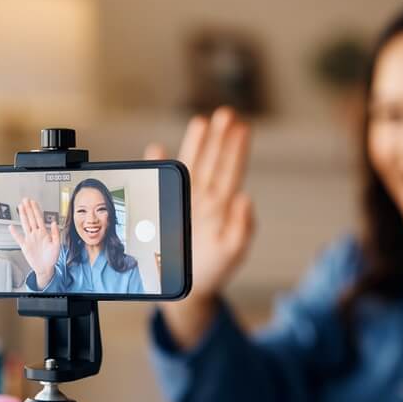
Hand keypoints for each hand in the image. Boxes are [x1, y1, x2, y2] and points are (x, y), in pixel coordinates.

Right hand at [10, 198, 59, 288]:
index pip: (39, 218)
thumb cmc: (52, 258)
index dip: (36, 209)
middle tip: (25, 200)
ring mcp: (30, 239)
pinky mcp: (25, 246)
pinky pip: (18, 238)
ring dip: (23, 216)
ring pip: (25, 224)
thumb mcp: (57, 245)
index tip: (33, 202)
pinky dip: (14, 233)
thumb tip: (54, 223)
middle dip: (29, 209)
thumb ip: (56, 233)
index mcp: (44, 233)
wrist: (46, 268)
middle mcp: (36, 234)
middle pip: (31, 218)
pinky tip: (11, 227)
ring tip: (20, 207)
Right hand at [144, 107, 252, 347]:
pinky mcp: (168, 209)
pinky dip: (158, 166)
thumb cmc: (213, 269)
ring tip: (202, 121)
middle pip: (214, 162)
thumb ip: (242, 226)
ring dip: (196, 144)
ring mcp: (187, 202)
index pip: (231, 172)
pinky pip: (162, 183)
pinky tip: (157, 149)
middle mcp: (205, 200)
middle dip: (219, 138)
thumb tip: (245, 198)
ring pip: (192, 167)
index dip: (236, 150)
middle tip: (227, 114)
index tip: (242, 128)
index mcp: (223, 208)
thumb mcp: (233, 252)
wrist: (188, 288)